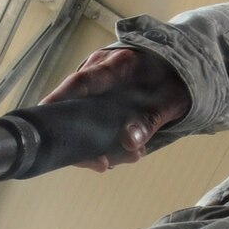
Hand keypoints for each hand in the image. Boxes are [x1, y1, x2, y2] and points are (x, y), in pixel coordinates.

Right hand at [37, 46, 191, 171]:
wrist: (184, 67)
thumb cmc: (176, 77)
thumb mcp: (171, 99)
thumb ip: (151, 119)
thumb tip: (130, 143)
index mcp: (116, 64)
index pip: (81, 82)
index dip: (59, 100)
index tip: (44, 119)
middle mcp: (100, 71)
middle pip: (76, 106)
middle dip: (85, 140)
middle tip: (103, 164)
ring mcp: (98, 84)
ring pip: (84, 117)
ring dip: (101, 143)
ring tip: (130, 157)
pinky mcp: (101, 97)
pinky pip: (94, 120)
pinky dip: (107, 139)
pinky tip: (127, 152)